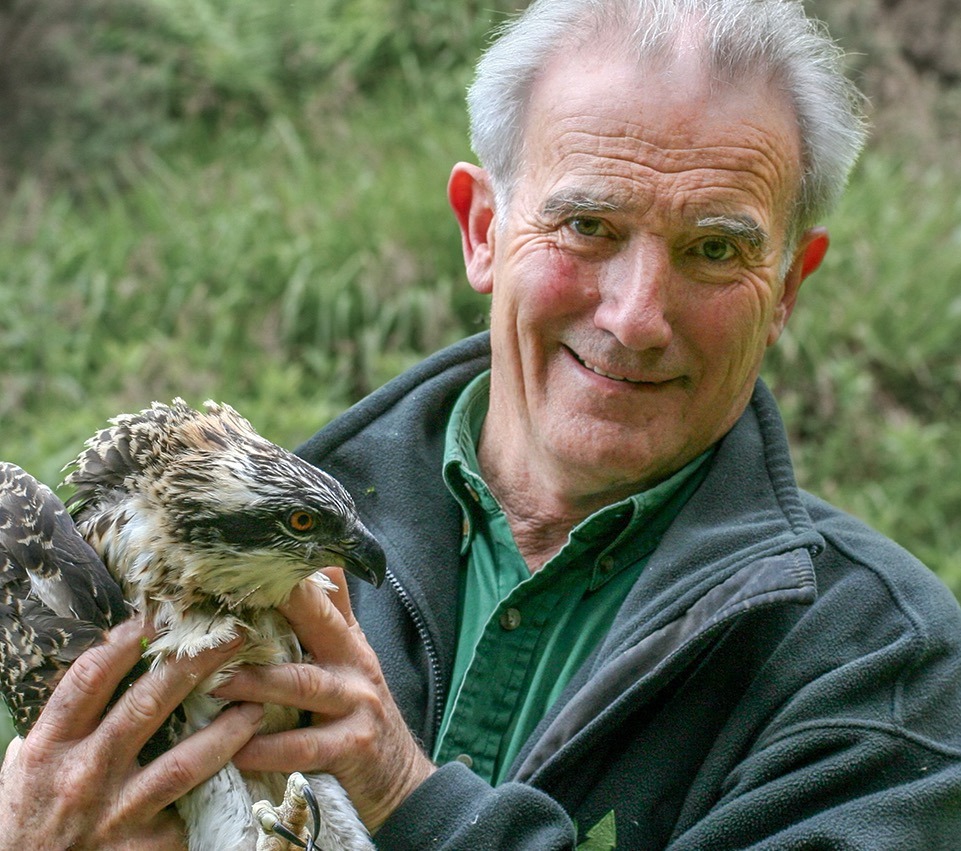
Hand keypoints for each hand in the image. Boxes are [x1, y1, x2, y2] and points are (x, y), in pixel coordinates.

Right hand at [0, 618, 263, 849]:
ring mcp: (116, 813)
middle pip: (148, 703)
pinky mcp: (143, 848)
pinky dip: (223, 789)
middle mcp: (83, 774)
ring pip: (184, 761)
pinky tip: (250, 769)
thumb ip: (52, 729)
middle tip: (234, 636)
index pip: (91, 677)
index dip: (129, 638)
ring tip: (257, 705)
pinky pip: (192, 811)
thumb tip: (88, 678)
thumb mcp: (20, 776)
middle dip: (195, 664)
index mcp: (49, 747)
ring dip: (227, 730)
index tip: (163, 613)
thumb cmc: (22, 830)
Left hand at [213, 568, 436, 831]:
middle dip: (278, 609)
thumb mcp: (353, 658)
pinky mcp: (352, 748)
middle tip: (227, 603)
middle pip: (317, 625)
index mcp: (346, 640)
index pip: (320, 595)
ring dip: (257, 683)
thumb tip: (323, 559)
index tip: (246, 559)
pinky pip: (306, 746)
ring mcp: (355, 705)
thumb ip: (336, 612)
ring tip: (214, 682)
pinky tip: (238, 750)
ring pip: (303, 685)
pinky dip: (270, 749)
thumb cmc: (361, 711)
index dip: (287, 575)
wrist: (400, 779)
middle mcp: (353, 665)